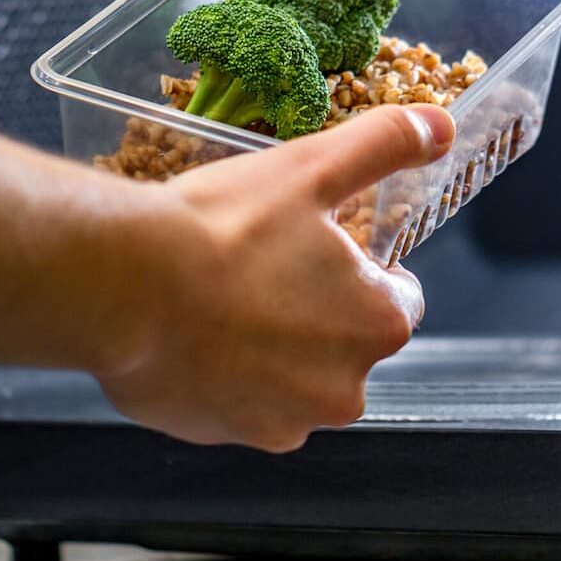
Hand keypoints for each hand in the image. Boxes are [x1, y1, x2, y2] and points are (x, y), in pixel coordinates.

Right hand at [98, 104, 455, 451]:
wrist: (123, 286)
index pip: (396, 298)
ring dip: (269, 347)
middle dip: (313, 310)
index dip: (359, 267)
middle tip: (259, 266)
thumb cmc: (220, 229)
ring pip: (292, 376)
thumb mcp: (311, 168)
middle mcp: (344, 389)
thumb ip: (383, 145)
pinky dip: (225, 376)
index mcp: (378, 324)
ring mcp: (285, 420)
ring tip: (220, 298)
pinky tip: (193, 334)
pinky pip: (240, 403)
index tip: (314, 247)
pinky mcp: (229, 435)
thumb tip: (437, 126)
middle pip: (343, 342)